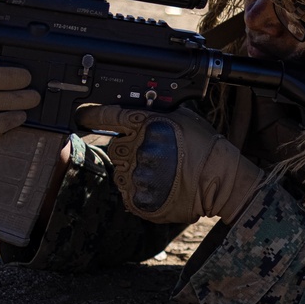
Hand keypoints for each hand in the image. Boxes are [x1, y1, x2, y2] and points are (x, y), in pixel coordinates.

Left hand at [76, 105, 262, 225]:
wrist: (222, 181)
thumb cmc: (208, 147)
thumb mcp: (185, 116)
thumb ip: (159, 112)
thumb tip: (146, 105)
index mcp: (147, 124)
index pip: (109, 116)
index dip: (92, 115)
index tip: (82, 115)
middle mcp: (138, 148)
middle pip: (115, 146)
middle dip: (129, 150)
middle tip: (153, 155)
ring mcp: (137, 174)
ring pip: (121, 171)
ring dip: (135, 171)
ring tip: (162, 173)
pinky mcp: (139, 198)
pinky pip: (128, 192)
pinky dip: (140, 191)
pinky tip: (160, 186)